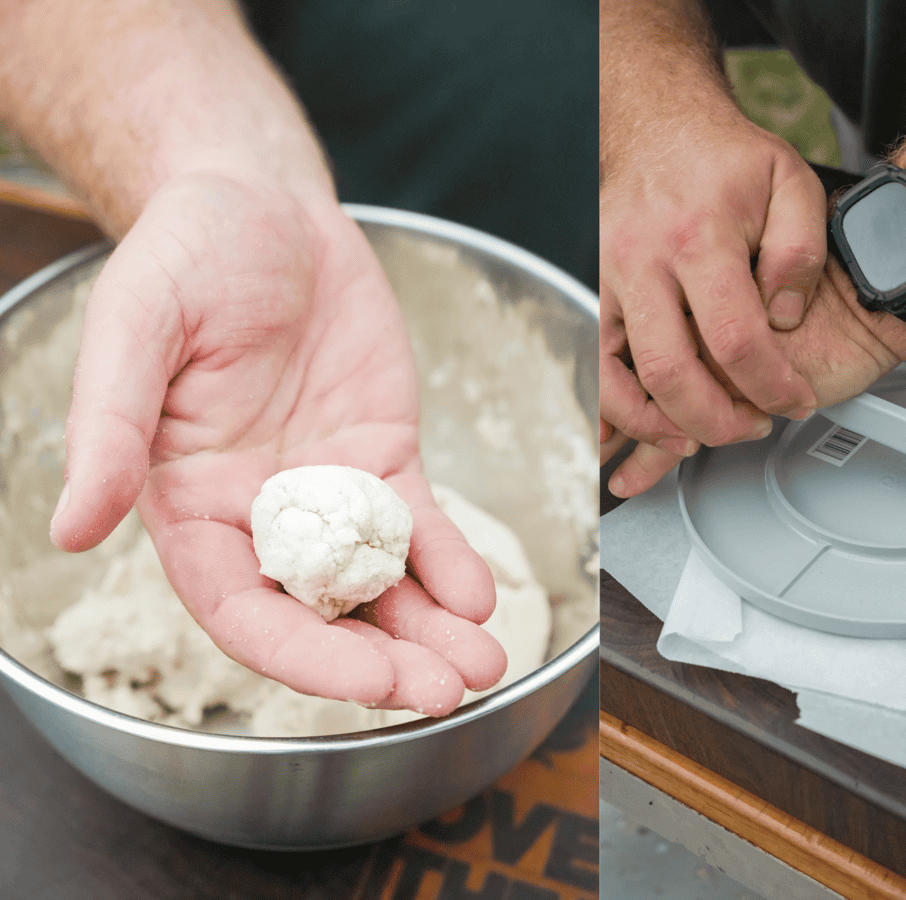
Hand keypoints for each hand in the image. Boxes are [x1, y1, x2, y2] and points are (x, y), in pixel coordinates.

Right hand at [49, 171, 505, 714]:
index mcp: (189, 505)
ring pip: (382, 584)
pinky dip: (450, 564)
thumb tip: (71, 529)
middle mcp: (260, 516)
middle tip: (447, 691)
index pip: (242, 609)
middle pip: (322, 614)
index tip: (370, 686)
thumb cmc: (183, 257)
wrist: (261, 207)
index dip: (304, 655)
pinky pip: (419, 527)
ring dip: (432, 631)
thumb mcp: (134, 329)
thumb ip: (109, 429)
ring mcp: (328, 494)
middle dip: (384, 661)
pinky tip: (479, 595)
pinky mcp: (382, 460)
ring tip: (484, 666)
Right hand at [600, 103, 829, 495]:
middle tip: (748, 428)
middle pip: (668, 370)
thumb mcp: (790, 183)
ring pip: (612, 375)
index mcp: (697, 236)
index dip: (770, 384)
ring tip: (690, 440)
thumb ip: (799, 250)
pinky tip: (624, 431)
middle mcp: (642, 261)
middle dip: (713, 420)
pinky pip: (588, 362)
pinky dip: (604, 405)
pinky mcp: (589, 290)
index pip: (735, 337)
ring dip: (651, 424)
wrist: (658, 128)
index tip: (793, 401)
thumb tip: (784, 319)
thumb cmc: (723, 161)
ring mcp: (606, 278)